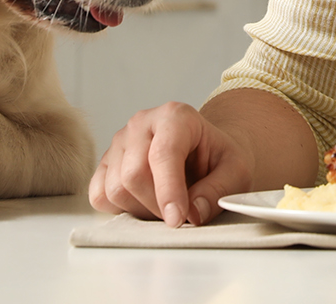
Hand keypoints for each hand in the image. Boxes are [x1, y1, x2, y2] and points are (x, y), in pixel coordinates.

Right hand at [90, 101, 253, 227]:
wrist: (205, 151)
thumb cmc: (218, 159)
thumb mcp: (237, 171)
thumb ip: (218, 191)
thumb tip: (193, 214)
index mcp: (175, 116)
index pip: (162, 155)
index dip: (168, 191)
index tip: (178, 219)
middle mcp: (141, 124)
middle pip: (133, 175)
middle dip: (156, 206)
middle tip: (180, 216)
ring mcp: (118, 142)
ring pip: (114, 189)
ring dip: (140, 210)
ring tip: (165, 206)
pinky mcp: (105, 163)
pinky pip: (99, 196)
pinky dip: (120, 209)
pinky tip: (144, 203)